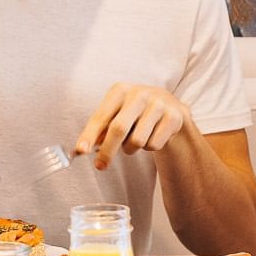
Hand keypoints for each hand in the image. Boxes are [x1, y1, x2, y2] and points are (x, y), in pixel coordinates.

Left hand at [75, 84, 196, 169]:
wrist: (170, 108)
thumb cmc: (135, 113)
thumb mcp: (116, 114)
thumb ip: (100, 130)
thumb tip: (81, 149)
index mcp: (121, 90)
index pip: (101, 116)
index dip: (90, 134)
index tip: (81, 150)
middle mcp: (140, 93)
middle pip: (118, 128)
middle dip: (107, 151)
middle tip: (100, 166)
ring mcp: (159, 104)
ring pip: (137, 141)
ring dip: (131, 148)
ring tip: (134, 141)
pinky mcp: (174, 117)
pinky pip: (153, 144)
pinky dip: (149, 147)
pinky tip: (152, 136)